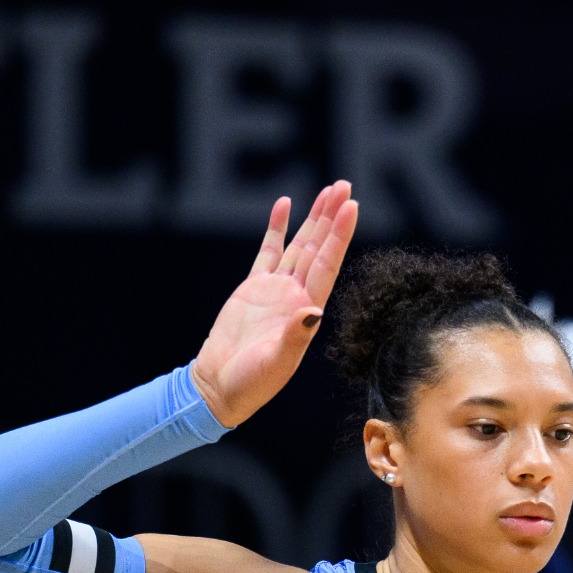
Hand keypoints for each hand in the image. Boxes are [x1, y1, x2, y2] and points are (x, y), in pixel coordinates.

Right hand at [190, 181, 359, 427]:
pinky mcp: (253, 288)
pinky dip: (277, 228)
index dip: (340, 236)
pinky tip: (285, 204)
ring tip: (326, 191)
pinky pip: (269, 250)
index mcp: (307, 312)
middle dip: (331, 217)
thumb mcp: (276, 362)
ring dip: (313, 218)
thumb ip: (294, 336)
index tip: (351, 207)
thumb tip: (313, 312)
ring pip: (299, 245)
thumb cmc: (252, 382)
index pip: (328, 265)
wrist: (221, 386)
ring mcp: (276, 289)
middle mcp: (297, 296)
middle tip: (344, 186)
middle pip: (318, 248)